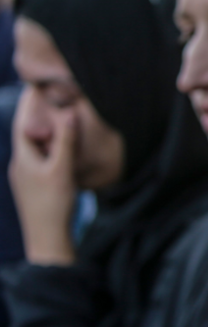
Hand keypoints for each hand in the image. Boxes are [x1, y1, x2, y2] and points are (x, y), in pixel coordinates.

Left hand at [9, 91, 76, 264]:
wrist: (46, 239)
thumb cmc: (54, 205)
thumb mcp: (62, 170)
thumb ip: (66, 142)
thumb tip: (68, 115)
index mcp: (23, 158)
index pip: (24, 123)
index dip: (29, 105)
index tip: (35, 86)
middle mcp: (19, 166)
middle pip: (28, 135)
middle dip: (37, 117)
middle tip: (49, 99)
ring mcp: (25, 178)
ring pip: (34, 149)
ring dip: (45, 135)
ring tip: (58, 123)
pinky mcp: (33, 188)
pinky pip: (39, 161)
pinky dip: (49, 151)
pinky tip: (60, 153)